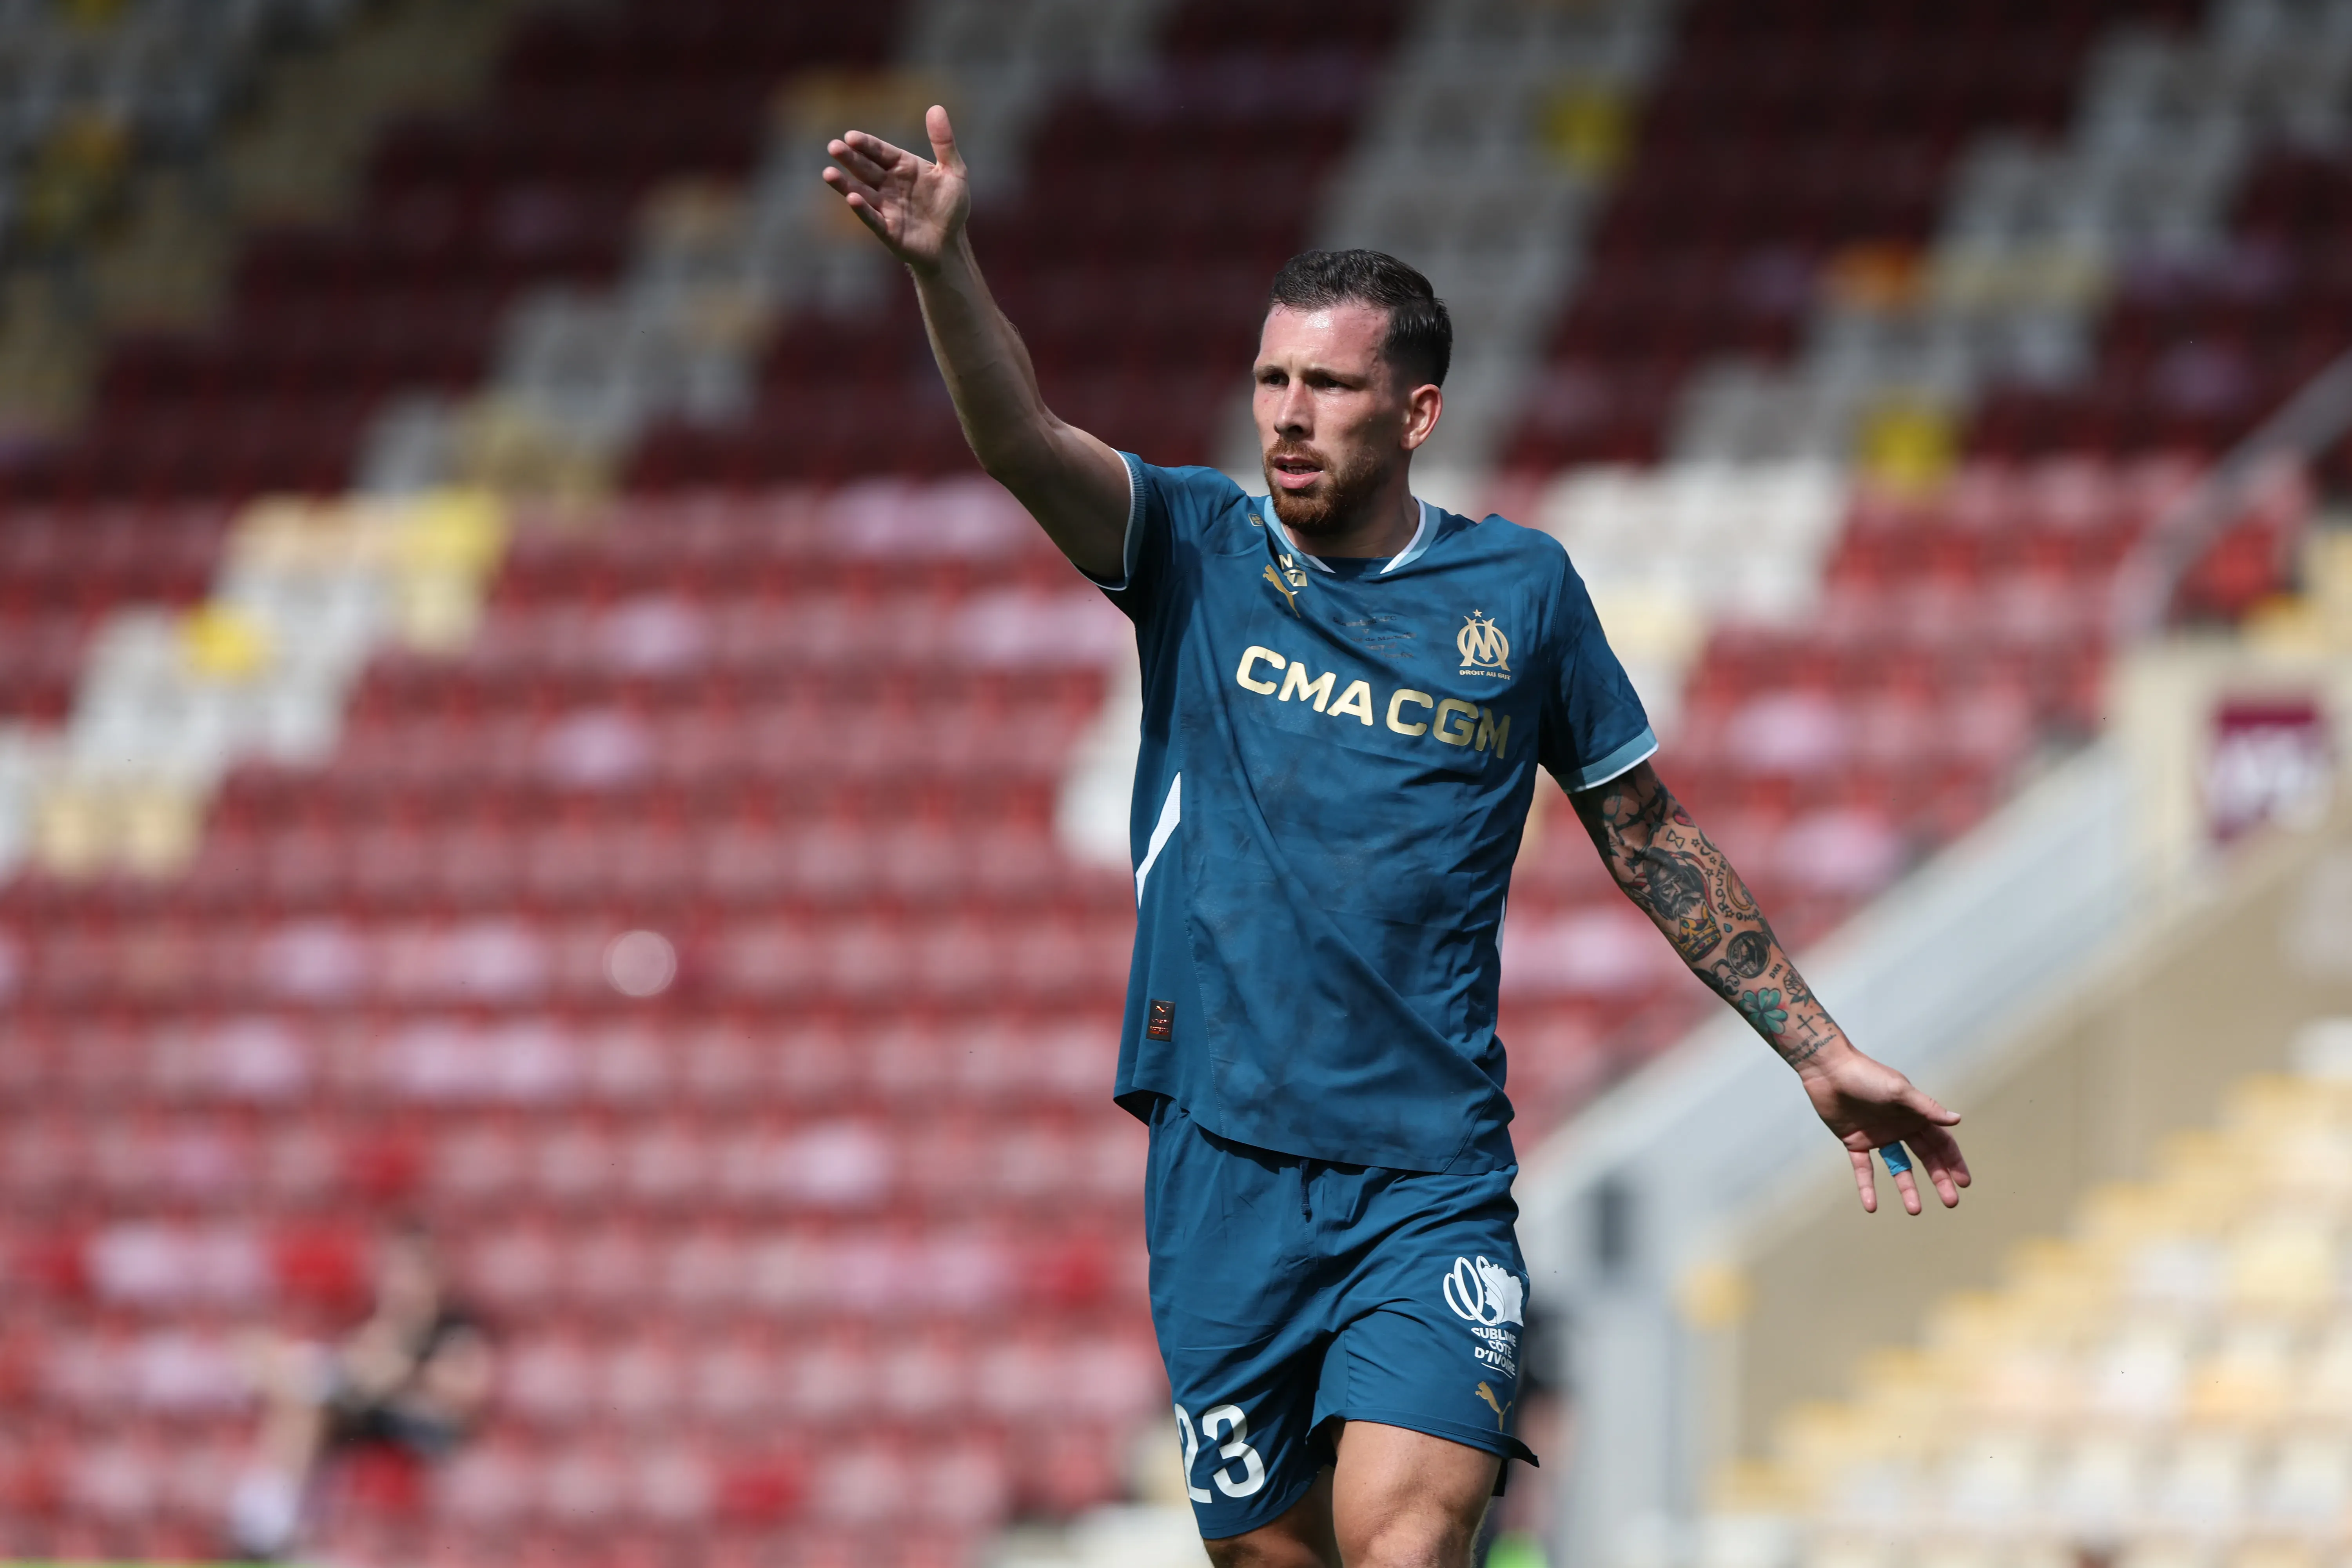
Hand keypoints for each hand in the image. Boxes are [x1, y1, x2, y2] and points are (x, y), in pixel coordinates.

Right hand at [822, 104, 969, 274]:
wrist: (951, 244)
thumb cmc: (951, 206)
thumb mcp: (954, 172)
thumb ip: (944, 143)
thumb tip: (936, 108)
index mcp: (902, 166)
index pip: (880, 151)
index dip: (866, 144)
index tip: (851, 136)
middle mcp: (889, 184)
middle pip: (865, 168)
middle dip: (850, 158)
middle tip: (834, 147)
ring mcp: (885, 207)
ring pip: (861, 192)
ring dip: (845, 184)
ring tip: (828, 173)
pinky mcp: (886, 229)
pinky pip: (872, 218)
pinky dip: (862, 209)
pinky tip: (851, 199)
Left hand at [1798, 1043, 1970, 1214]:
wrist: (1828, 1070)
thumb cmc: (1866, 1075)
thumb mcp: (1899, 1091)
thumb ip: (1926, 1108)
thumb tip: (1957, 1119)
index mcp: (1914, 1115)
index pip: (1941, 1142)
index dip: (1953, 1161)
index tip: (1964, 1183)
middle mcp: (1899, 1127)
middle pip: (1925, 1158)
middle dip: (1939, 1179)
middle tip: (1951, 1203)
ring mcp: (1878, 1136)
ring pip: (1897, 1167)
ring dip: (1907, 1188)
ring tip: (1915, 1210)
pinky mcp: (1854, 1142)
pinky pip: (1864, 1169)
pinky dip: (1867, 1187)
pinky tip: (1871, 1206)